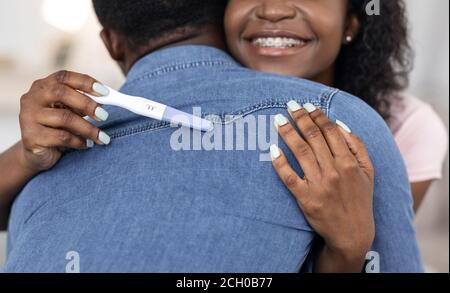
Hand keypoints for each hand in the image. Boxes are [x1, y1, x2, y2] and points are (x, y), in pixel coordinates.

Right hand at [18, 70, 110, 171]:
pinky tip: (87, 145)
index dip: (85, 82)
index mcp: (43, 86)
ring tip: (102, 137)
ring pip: (64, 118)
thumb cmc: (57, 128)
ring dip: (88, 128)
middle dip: (87, 104)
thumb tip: (106, 100)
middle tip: (104, 115)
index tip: (105, 92)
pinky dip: (79, 141)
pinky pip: (62, 137)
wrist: (36, 155)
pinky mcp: (31, 137)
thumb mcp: (69, 112)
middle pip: (61, 93)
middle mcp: (32, 98)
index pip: (64, 77)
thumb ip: (82, 104)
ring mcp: (28, 117)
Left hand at [270, 101, 374, 267]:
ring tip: (278, 119)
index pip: (330, 131)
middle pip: (313, 137)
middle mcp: (334, 171)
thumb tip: (340, 124)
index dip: (317, 115)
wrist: (352, 233)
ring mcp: (318, 185)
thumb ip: (357, 146)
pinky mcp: (305, 199)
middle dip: (301, 118)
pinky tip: (272, 149)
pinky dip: (280, 163)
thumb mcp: (368, 171)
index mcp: (349, 162)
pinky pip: (289, 177)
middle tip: (290, 104)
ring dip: (288, 133)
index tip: (307, 104)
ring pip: (300, 152)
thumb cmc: (360, 199)